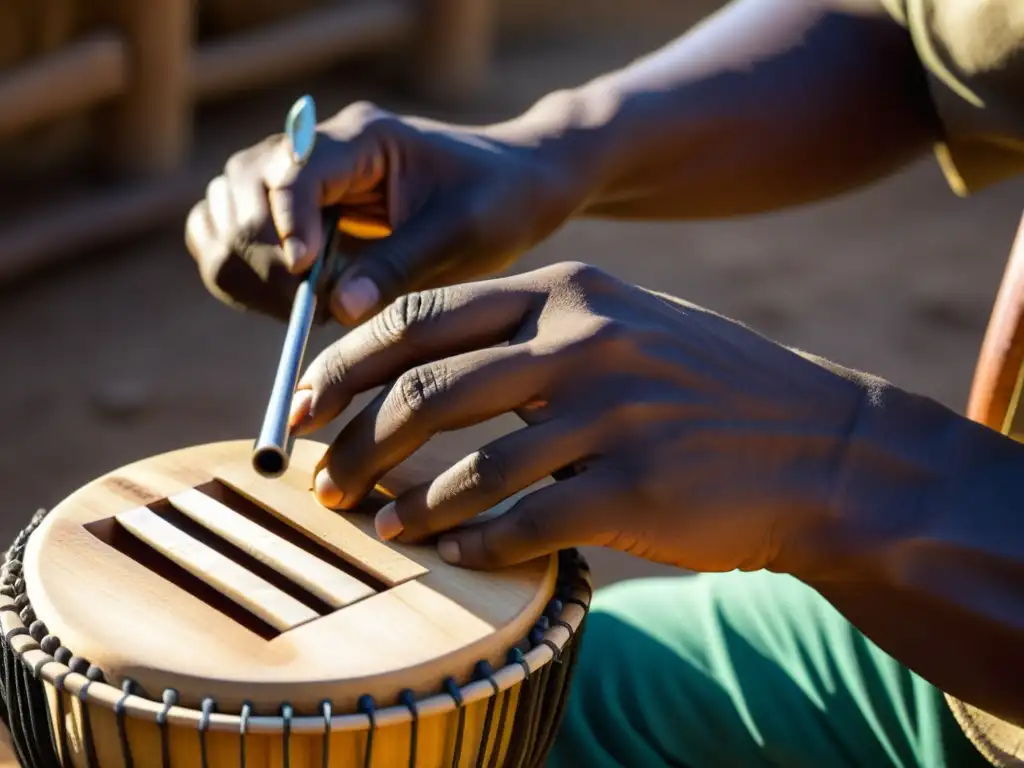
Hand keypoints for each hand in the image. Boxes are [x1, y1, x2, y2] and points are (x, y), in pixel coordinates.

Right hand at [184, 101, 588, 324]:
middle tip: (306, 309)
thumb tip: (338, 308)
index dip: (286, 224)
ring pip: (222, 209)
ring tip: (300, 309)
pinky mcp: (294, 212)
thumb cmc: (497, 202)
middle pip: (240, 186)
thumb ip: (399, 266)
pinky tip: (287, 303)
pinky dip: (241, 271)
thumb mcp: (460, 235)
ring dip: (244, 265)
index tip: (306, 277)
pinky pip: (230, 234)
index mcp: (362, 137)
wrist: (516, 190)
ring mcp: (299, 177)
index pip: (293, 168)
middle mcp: (319, 148)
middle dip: (262, 254)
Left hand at [290, 261, 876, 574]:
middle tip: (318, 479)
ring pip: (467, 467)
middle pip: (426, 390)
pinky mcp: (636, 490)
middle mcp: (584, 341)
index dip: (347, 362)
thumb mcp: (624, 325)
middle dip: (352, 439)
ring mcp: (612, 415)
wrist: (822, 446)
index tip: (303, 403)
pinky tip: (452, 552)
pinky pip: (525, 525)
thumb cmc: (706, 388)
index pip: (423, 315)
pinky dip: (474, 543)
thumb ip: (532, 335)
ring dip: (406, 503)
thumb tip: (419, 377)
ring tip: (375, 523)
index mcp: (570, 290)